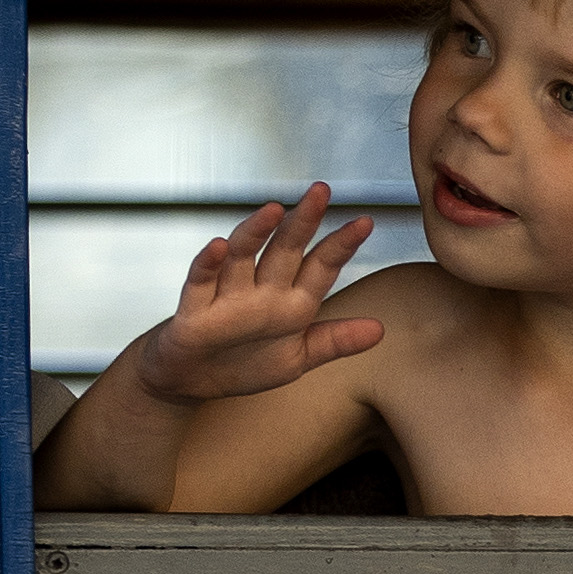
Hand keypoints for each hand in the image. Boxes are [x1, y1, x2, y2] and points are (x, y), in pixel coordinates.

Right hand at [137, 184, 378, 399]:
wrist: (192, 381)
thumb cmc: (244, 363)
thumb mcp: (296, 358)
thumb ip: (334, 341)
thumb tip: (380, 330)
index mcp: (291, 302)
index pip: (320, 267)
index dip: (340, 245)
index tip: (365, 222)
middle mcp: (262, 291)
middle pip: (285, 250)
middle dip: (303, 221)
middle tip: (321, 192)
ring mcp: (228, 296)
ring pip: (243, 255)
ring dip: (256, 232)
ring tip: (274, 209)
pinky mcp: (195, 309)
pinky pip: (201, 281)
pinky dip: (208, 264)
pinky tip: (218, 246)